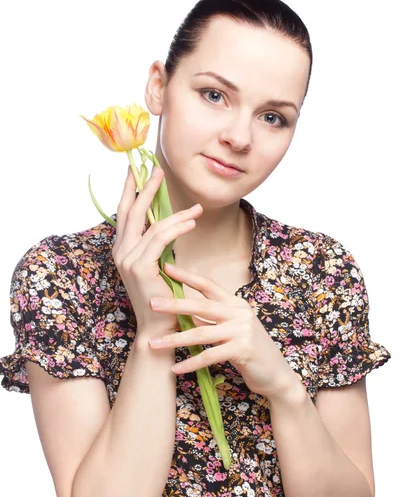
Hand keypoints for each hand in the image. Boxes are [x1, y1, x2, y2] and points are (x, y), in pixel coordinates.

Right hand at [112, 165, 202, 334]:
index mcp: (122, 249)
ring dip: (177, 213)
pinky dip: (178, 228)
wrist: (157, 326)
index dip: (130, 190)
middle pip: (132, 211)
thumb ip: (155, 245)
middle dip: (146, 188)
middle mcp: (120, 252)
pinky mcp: (140, 266)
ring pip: (153, 225)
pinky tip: (192, 223)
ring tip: (196, 208)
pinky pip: (161, 238)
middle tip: (158, 170)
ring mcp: (128, 259)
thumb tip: (167, 222)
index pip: (123, 213)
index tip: (137, 171)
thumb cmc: (160, 296)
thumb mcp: (155, 265)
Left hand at [146, 262, 300, 398]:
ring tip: (153, 343)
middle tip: (152, 303)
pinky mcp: (243, 350)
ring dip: (175, 339)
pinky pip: (210, 355)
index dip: (187, 276)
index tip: (166, 268)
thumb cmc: (249, 351)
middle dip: (174, 305)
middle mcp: (240, 313)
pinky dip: (191, 363)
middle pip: (201, 305)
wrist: (276, 374)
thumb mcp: (231, 330)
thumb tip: (185, 314)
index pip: (208, 285)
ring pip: (201, 333)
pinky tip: (176, 368)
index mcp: (235, 303)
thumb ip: (211, 321)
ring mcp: (242, 330)